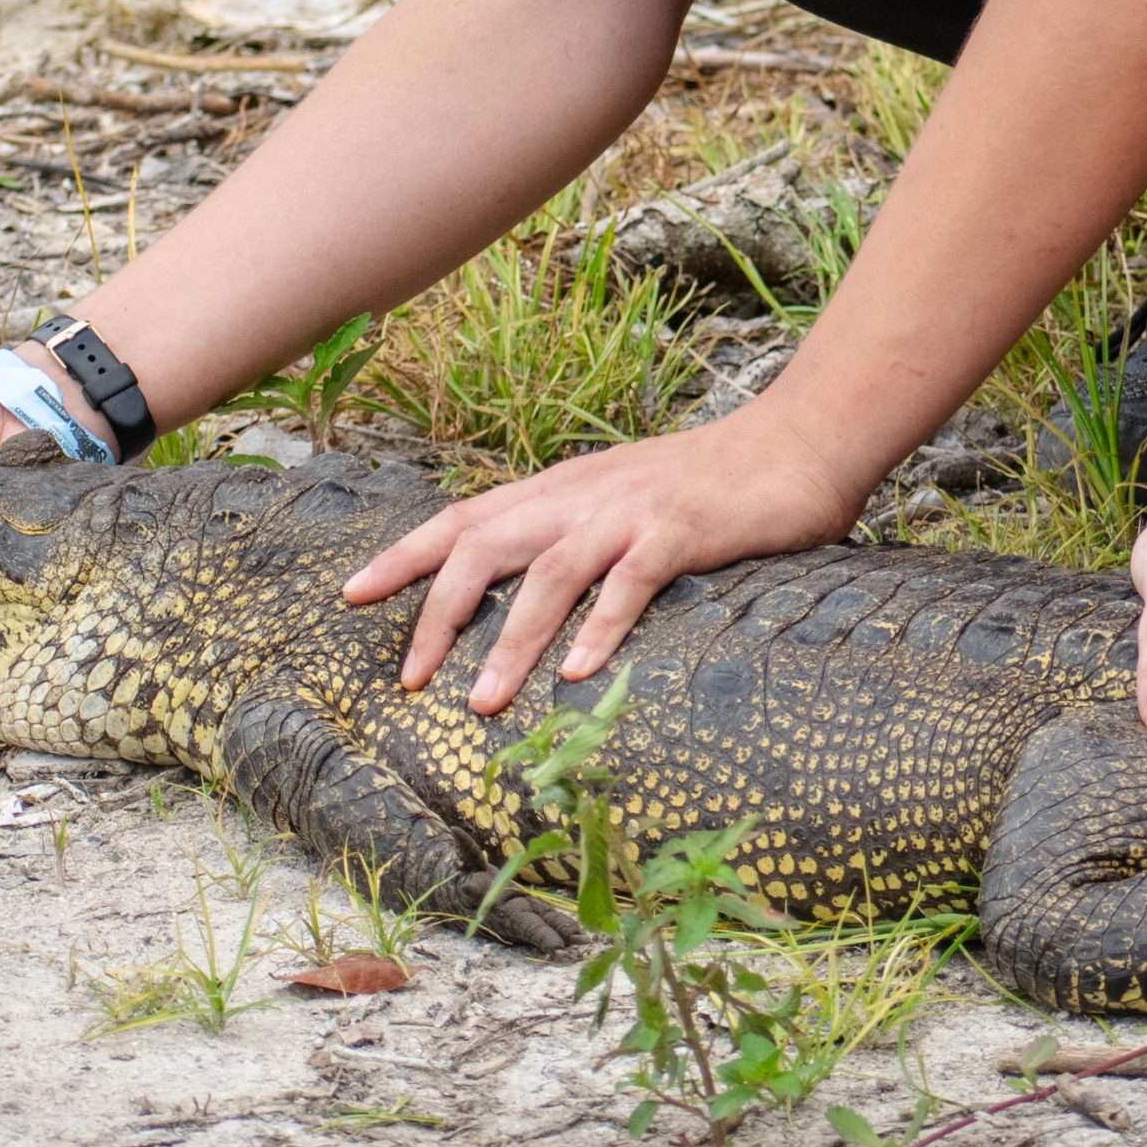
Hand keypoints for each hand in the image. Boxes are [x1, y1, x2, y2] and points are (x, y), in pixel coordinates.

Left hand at [341, 405, 864, 714]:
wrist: (795, 444)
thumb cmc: (709, 484)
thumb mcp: (620, 499)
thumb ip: (572, 533)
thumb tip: (520, 588)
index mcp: (561, 490)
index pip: (464, 519)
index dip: (405, 555)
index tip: (351, 594)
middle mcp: (582, 497)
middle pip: (486, 548)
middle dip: (438, 614)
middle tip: (410, 679)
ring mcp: (630, 513)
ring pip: (550, 576)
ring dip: (510, 641)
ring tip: (483, 703)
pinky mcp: (682, 533)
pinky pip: (630, 584)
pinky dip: (601, 629)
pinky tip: (578, 674)